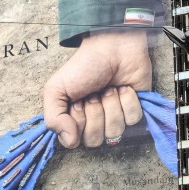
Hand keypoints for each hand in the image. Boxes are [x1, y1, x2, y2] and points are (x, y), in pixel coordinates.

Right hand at [42, 29, 149, 148]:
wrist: (112, 47)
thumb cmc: (83, 67)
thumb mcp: (56, 89)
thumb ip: (53, 119)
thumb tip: (69, 142)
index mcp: (74, 120)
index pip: (75, 141)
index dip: (78, 122)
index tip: (78, 102)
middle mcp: (95, 123)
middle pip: (95, 140)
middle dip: (95, 113)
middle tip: (94, 94)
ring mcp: (116, 118)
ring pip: (115, 132)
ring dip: (111, 105)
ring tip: (109, 89)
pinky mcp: (134, 111)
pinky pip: (133, 120)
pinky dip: (128, 101)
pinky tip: (124, 88)